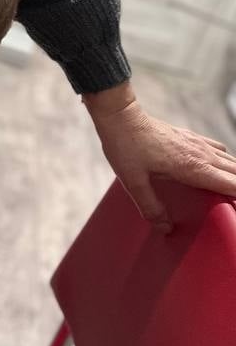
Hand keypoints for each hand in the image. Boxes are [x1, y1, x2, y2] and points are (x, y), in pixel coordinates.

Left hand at [86, 82, 235, 232]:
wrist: (121, 117)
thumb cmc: (126, 147)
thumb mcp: (133, 182)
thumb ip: (150, 206)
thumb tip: (165, 228)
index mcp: (193, 167)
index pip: (233, 184)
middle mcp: (202, 154)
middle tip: (232, 204)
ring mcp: (198, 143)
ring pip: (231, 160)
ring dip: (234, 176)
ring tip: (227, 192)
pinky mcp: (191, 137)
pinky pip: (218, 150)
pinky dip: (225, 162)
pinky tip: (214, 170)